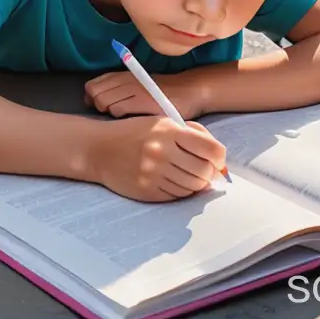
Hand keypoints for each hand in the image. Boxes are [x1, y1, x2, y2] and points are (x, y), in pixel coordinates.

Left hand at [84, 70, 203, 119]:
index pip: (92, 85)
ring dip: (107, 112)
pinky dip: (118, 116)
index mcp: (124, 74)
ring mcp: (134, 88)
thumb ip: (117, 89)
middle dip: (97, 106)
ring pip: (103, 101)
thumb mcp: (138, 84)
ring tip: (121, 119)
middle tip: (112, 115)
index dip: (92, 98)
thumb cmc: (162, 93)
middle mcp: (126, 79)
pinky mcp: (142, 100)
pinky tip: (129, 122)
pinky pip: (117, 109)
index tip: (102, 107)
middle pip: (94, 94)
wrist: (189, 91)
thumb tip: (91, 99)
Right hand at [93, 116, 226, 202]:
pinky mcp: (148, 190)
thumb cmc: (134, 132)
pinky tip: (174, 180)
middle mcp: (163, 152)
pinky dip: (181, 191)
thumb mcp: (161, 122)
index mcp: (169, 131)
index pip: (211, 149)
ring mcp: (154, 173)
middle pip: (204, 172)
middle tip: (205, 170)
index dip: (220, 158)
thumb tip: (218, 156)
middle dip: (209, 173)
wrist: (100, 149)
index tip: (217, 160)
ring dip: (196, 183)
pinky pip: (176, 196)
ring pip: (192, 187)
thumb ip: (191, 134)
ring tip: (188, 174)